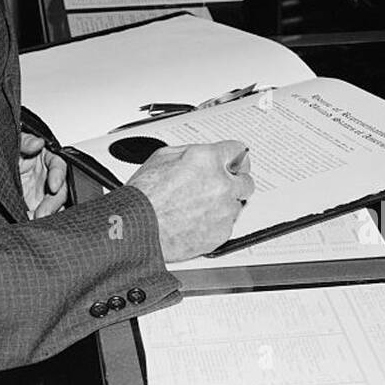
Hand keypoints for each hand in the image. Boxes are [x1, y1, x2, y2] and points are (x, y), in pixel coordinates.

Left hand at [20, 132, 68, 218]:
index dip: (58, 175)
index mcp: (47, 159)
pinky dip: (36, 221)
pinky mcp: (35, 208)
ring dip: (47, 215)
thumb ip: (25, 142)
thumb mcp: (14, 144)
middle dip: (52, 204)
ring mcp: (42, 194)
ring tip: (34, 221)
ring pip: (54, 207)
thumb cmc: (8, 154)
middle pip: (59, 191)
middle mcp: (48, 178)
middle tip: (41, 214)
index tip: (53, 186)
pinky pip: (42, 216)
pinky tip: (28, 222)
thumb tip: (37, 143)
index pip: (59, 166)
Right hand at [127, 140, 253, 262]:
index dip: (233, 156)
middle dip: (235, 181)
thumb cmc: (144, 197)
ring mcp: (224, 211)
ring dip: (224, 204)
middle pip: (246, 180)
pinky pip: (227, 225)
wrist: (138, 228)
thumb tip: (203, 154)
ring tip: (198, 207)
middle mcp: (221, 185)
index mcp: (208, 160)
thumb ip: (191, 153)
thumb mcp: (162, 157)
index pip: (237, 151)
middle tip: (220, 185)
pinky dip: (216, 223)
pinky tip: (196, 221)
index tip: (234, 160)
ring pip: (236, 205)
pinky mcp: (221, 234)